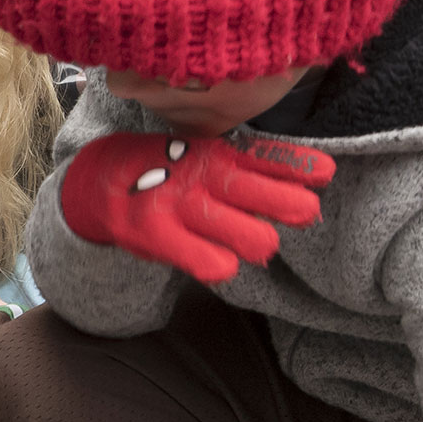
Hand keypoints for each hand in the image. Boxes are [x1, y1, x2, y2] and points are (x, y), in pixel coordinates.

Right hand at [60, 131, 334, 284]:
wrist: (98, 185)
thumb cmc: (167, 173)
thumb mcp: (207, 157)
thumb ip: (257, 164)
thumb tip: (321, 172)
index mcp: (220, 154)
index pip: (271, 159)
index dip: (302, 167)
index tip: (324, 173)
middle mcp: (205, 177)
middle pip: (272, 198)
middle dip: (296, 207)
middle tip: (300, 213)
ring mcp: (182, 207)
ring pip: (254, 238)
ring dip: (260, 242)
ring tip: (252, 243)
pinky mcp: (158, 237)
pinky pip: (211, 264)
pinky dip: (222, 266)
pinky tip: (219, 261)